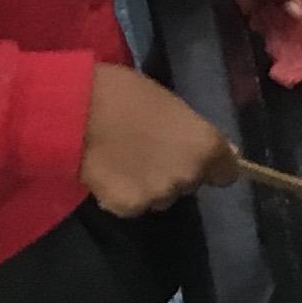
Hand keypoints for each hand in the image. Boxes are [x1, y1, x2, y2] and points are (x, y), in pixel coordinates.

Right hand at [81, 63, 236, 216]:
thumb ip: (197, 132)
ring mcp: (158, 195)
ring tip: (128, 161)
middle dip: (177, 171)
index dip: (212, 165)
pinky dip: (126, 194)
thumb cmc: (126, 95)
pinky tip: (111, 173)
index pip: (226, 173)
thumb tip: (224, 151)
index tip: (194, 156)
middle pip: (191, 183)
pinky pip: (135, 205)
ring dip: (152, 184)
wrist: (75, 112)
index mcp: (205, 147)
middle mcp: (188, 176)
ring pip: (163, 196)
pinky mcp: (128, 207)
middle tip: (153, 152)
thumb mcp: (173, 105)